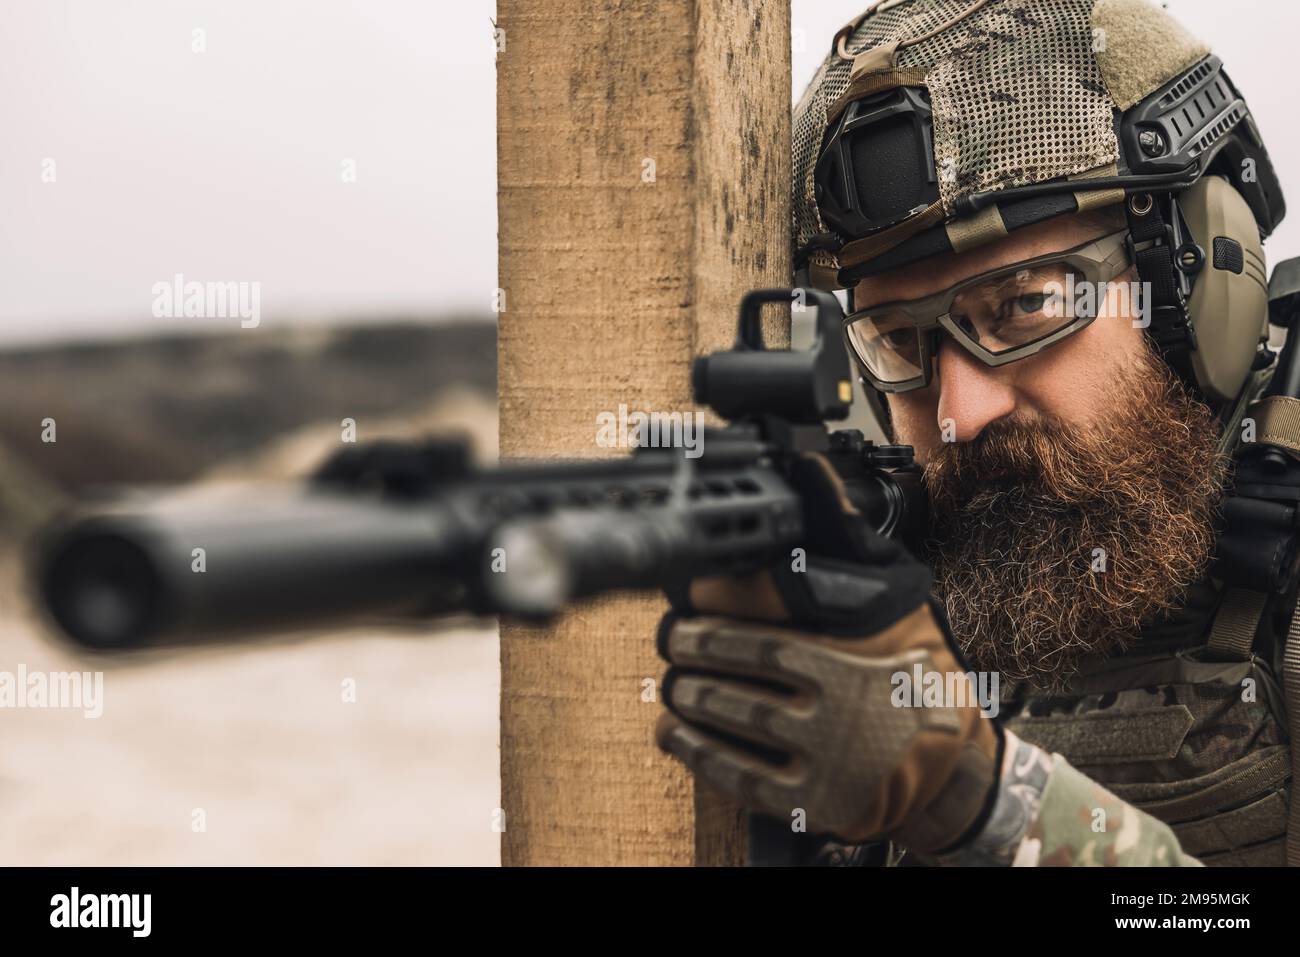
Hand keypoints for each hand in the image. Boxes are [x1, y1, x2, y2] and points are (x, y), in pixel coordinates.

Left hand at [655, 453, 1001, 852]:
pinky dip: (694, 750)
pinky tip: (674, 731)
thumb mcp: (894, 593)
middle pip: (734, 665)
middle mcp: (837, 699)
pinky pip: (736, 773)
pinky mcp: (811, 799)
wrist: (950, 762)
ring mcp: (823, 753)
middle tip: (671, 636)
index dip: (713, 601)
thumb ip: (844, 534)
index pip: (762, 613)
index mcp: (851, 643)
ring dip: (686, 694)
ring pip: (729, 716)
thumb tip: (809, 468)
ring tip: (673, 681)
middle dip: (689, 647)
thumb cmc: (913, 665)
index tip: (690, 592)